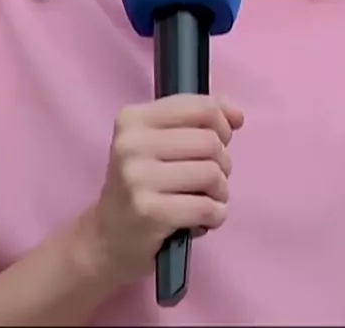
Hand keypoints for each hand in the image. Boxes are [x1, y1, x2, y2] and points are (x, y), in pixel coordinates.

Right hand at [89, 94, 243, 285]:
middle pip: (209, 141)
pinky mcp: (149, 212)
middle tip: (211, 178)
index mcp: (133, 118)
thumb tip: (237, 115)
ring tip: (207, 199)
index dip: (221, 124)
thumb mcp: (161, 142)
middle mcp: (131, 143)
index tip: (221, 140)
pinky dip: (216, 215)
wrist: (107, 238)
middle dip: (222, 162)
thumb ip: (199, 119)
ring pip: (211, 173)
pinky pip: (206, 206)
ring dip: (220, 191)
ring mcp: (137, 178)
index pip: (199, 108)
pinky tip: (204, 219)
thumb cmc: (142, 184)